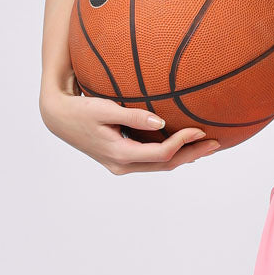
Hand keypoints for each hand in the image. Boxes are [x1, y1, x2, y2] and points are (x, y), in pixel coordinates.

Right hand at [40, 87, 220, 173]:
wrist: (58, 118)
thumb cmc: (80, 109)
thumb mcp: (104, 109)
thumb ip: (132, 116)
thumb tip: (161, 122)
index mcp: (119, 154)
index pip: (160, 154)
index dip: (182, 143)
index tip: (199, 129)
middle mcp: (122, 164)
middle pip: (165, 165)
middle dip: (192, 154)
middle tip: (215, 144)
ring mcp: (122, 164)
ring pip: (160, 165)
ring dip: (184, 156)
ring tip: (206, 146)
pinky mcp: (122, 158)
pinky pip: (152, 160)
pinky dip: (171, 154)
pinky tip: (186, 145)